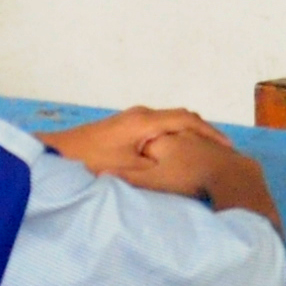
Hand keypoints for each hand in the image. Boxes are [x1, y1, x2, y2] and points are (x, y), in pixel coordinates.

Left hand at [46, 107, 216, 182]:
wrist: (56, 154)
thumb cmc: (89, 162)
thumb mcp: (128, 170)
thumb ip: (157, 168)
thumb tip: (184, 170)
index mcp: (145, 121)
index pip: (187, 120)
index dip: (210, 134)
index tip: (228, 148)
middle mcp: (141, 114)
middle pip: (182, 118)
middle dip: (204, 133)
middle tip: (223, 152)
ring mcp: (131, 119)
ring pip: (170, 122)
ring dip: (188, 136)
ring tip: (206, 154)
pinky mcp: (124, 127)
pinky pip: (159, 127)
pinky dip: (175, 138)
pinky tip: (178, 154)